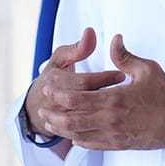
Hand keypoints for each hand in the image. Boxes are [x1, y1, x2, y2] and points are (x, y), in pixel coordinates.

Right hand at [25, 26, 124, 143]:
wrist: (37, 104)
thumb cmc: (53, 77)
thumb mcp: (60, 58)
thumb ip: (77, 48)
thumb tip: (90, 32)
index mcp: (54, 80)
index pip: (84, 82)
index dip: (104, 78)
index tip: (121, 74)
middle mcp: (55, 101)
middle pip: (86, 102)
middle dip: (109, 94)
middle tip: (127, 89)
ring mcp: (60, 119)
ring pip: (87, 120)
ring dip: (106, 112)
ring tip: (123, 104)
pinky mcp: (65, 131)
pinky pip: (85, 133)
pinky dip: (100, 127)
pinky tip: (113, 120)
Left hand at [47, 34, 164, 151]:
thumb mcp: (147, 69)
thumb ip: (125, 56)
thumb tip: (113, 40)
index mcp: (114, 99)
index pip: (77, 98)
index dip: (60, 94)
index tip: (49, 88)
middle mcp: (110, 119)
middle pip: (72, 119)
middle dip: (53, 114)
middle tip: (41, 108)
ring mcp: (113, 135)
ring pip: (78, 135)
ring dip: (61, 129)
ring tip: (49, 123)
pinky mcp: (119, 145)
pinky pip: (92, 145)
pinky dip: (78, 141)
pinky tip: (72, 136)